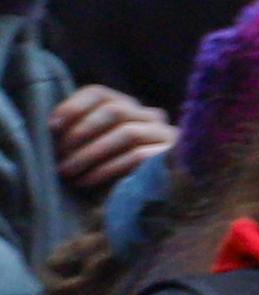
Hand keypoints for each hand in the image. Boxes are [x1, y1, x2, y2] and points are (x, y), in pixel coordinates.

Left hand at [50, 87, 168, 195]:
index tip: (53, 127)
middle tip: (60, 155)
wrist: (142, 201)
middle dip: (81, 132)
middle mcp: (149, 115)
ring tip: (68, 171)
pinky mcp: (169, 156)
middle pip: (114, 110)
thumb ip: (78, 131)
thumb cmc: (109, 172)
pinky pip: (138, 156)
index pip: (99, 94)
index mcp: (127, 107)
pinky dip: (108, 168)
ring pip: (127, 133)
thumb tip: (54, 126)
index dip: (74, 107)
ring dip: (91, 153)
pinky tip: (88, 180)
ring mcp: (163, 134)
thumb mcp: (92, 148)